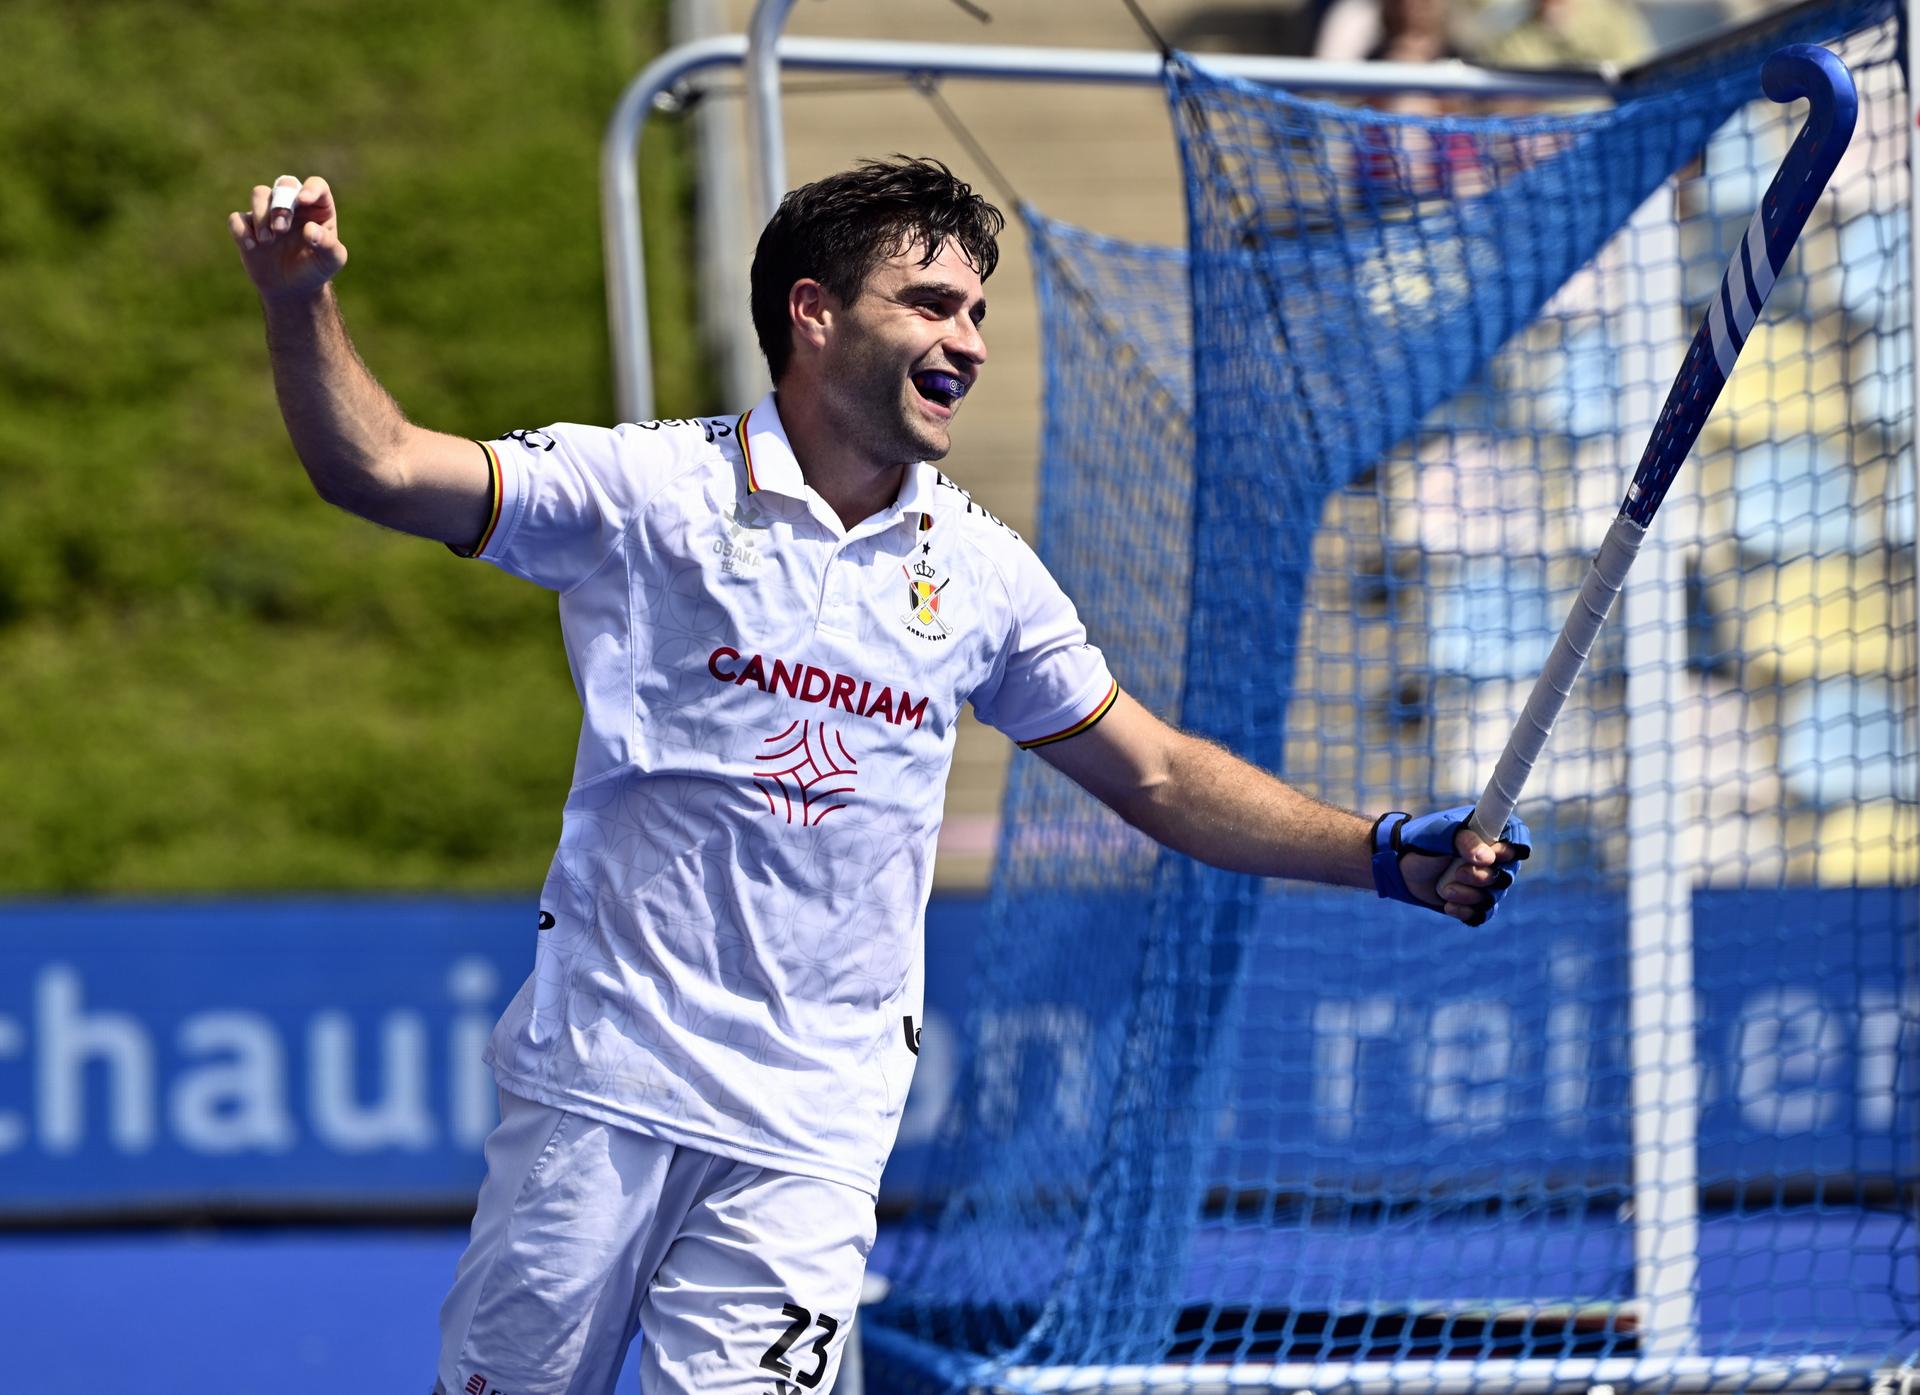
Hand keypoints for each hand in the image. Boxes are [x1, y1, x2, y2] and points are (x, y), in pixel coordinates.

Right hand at [228, 175, 347, 303]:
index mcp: (317, 208)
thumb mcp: (331, 261)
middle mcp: (293, 205)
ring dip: (261, 214)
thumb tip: (310, 230)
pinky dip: (241, 230)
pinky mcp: (248, 227)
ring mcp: (268, 213)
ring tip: (267, 240)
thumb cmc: (316, 269)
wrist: (293, 289)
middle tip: (281, 230)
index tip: (303, 200)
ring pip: (259, 193)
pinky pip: (237, 218)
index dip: (310, 188)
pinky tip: (252, 247)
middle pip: (284, 184)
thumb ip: (328, 245)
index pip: (317, 185)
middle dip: (281, 204)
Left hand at [1371, 807, 1530, 925]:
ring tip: (1447, 889)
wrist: (1399, 866)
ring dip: (1469, 895)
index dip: (1511, 852)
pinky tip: (1449, 906)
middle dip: (1482, 878)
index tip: (1494, 854)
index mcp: (1489, 835)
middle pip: (1507, 876)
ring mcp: (1483, 882)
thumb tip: (1488, 857)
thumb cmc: (1421, 842)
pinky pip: (1481, 914)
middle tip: (1458, 872)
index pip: (1518, 842)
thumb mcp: (1439, 834)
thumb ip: (1463, 840)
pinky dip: (1466, 912)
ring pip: (1493, 898)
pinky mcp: (1472, 902)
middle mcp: (1492, 859)